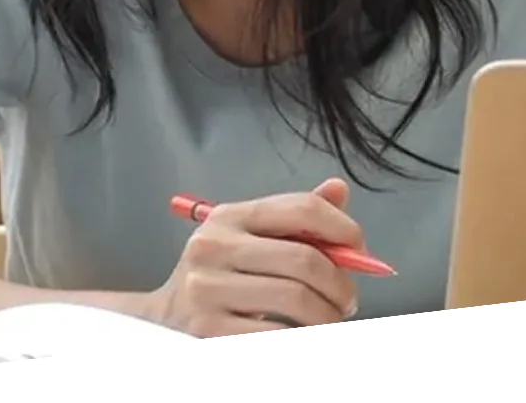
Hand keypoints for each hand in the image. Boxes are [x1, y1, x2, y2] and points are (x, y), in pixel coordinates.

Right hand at [148, 178, 362, 336]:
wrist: (166, 318)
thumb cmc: (220, 274)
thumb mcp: (247, 237)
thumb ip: (293, 218)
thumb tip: (339, 189)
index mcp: (229, 216)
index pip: (301, 208)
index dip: (342, 228)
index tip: (360, 250)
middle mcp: (215, 245)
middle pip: (305, 259)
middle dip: (341, 283)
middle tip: (348, 300)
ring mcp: (208, 288)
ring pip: (297, 299)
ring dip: (328, 315)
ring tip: (330, 319)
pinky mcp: (209, 329)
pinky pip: (279, 334)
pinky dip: (301, 335)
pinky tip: (300, 332)